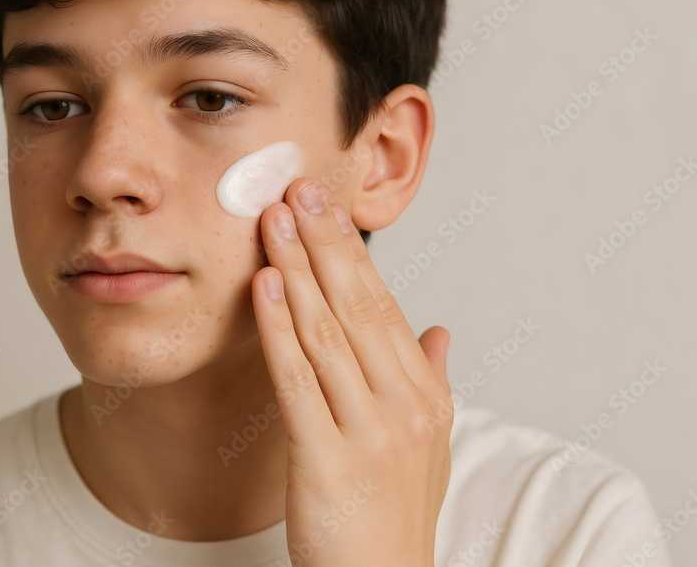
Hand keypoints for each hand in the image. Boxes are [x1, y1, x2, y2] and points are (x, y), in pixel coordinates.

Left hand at [251, 177, 452, 565]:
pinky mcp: (329, 459)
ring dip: (296, 270)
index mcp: (423, 393)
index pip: (384, 305)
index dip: (350, 252)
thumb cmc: (396, 514)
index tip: (324, 207)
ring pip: (327, 333)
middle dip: (324, 243)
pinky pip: (298, 381)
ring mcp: (369, 431)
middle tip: (295, 189)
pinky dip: (279, 328)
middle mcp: (403, 404)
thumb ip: (432, 380)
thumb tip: (439, 331)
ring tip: (273, 221)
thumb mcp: (429, 444)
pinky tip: (263, 287)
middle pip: (358, 306)